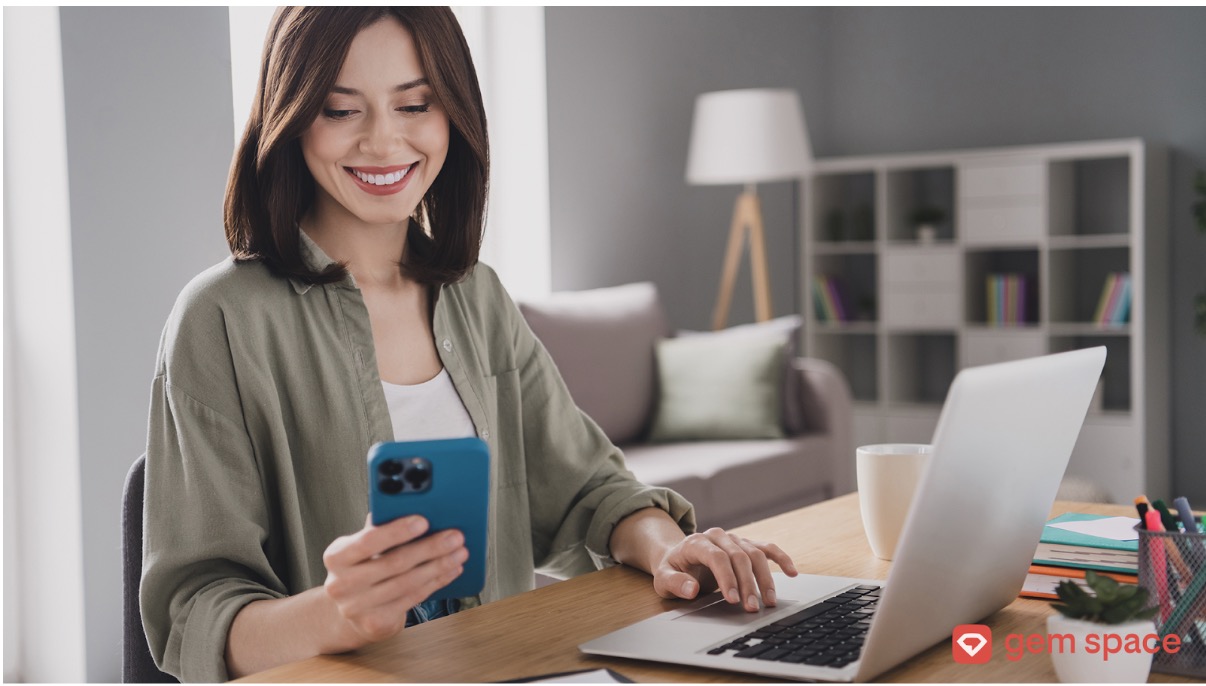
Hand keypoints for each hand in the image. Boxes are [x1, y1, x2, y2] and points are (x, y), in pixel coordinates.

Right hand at [321, 515, 467, 647]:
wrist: (351, 612)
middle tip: (455, 536)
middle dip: (430, 548)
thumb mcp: (361, 548)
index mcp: (336, 556)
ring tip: (459, 553)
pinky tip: (451, 570)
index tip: (424, 520)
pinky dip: (436, 582)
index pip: (368, 541)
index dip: (397, 531)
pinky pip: (413, 599)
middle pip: (394, 563)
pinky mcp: (375, 623)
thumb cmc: (362, 569)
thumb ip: (379, 528)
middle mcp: (341, 584)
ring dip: (439, 566)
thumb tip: (409, 505)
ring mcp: (356, 607)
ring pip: (407, 583)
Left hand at [652, 527, 797, 611]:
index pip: (717, 557)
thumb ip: (675, 583)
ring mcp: (733, 539)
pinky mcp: (745, 544)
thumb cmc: (673, 569)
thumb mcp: (663, 579)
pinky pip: (766, 548)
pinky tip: (791, 572)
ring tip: (769, 602)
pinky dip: (780, 558)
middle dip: (747, 584)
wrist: (678, 556)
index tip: (732, 599)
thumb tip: (691, 589)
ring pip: (755, 553)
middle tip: (752, 608)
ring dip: (764, 578)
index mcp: (696, 542)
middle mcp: (717, 536)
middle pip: (739, 556)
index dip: (726, 578)